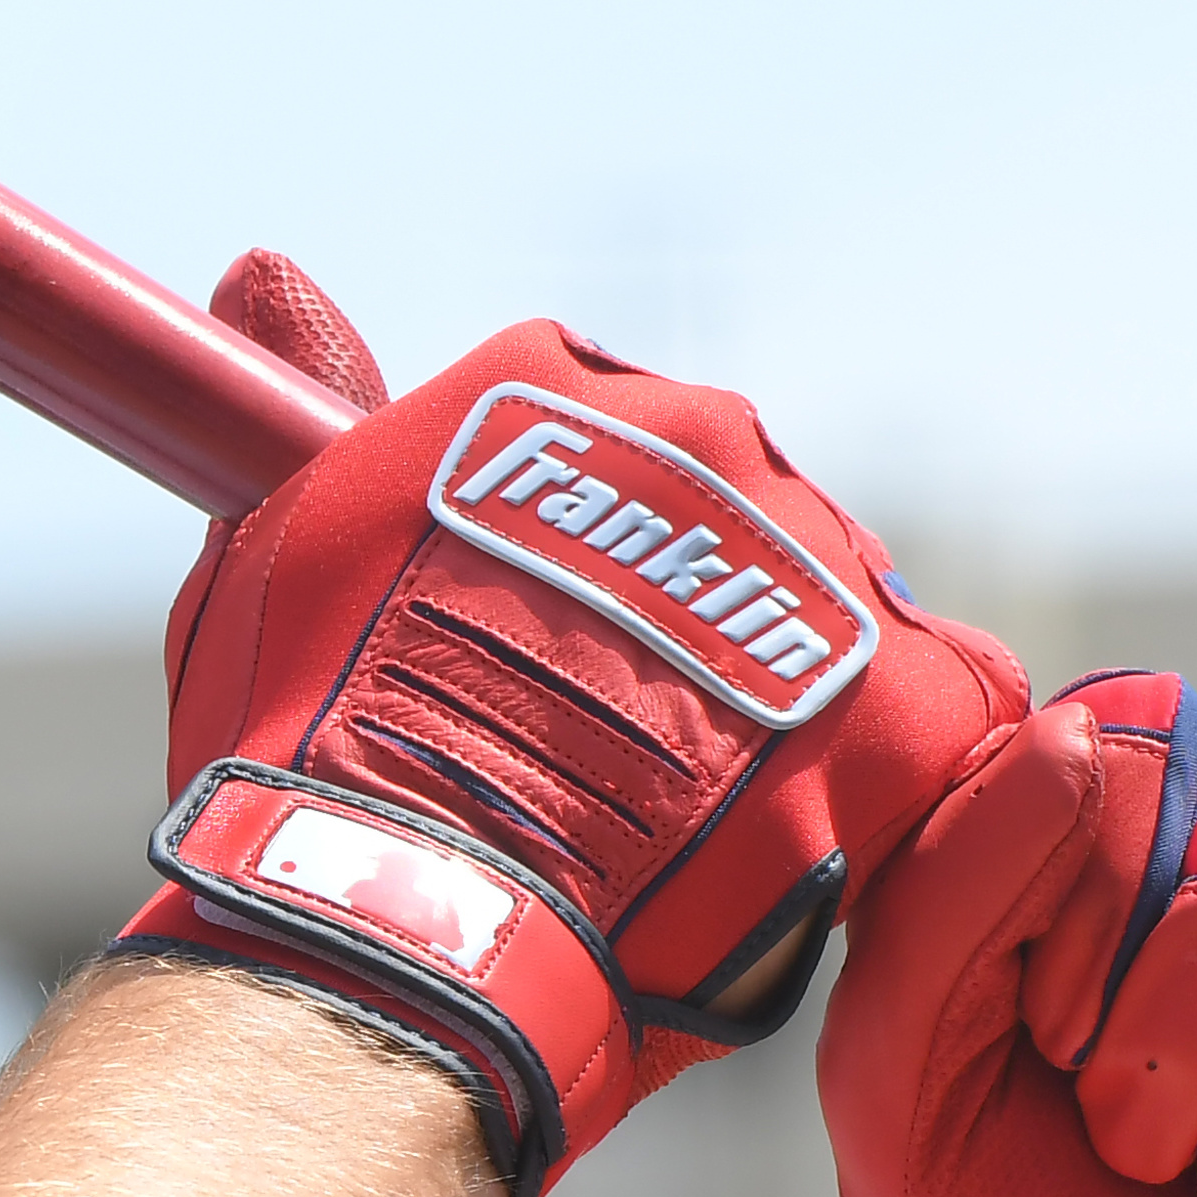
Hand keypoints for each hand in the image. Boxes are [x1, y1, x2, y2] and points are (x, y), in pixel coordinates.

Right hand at [115, 258, 1026, 1196]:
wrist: (410, 917)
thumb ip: (301, 408)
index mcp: (545, 387)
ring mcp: (807, 560)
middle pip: (727, 512)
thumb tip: (260, 279)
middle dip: (688, 620)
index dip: (573, 557)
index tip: (536, 650)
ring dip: (782, 693)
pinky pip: (936, 694)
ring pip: (825, 607)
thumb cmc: (306, 759)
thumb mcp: (274, 553)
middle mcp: (698, 436)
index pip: (599, 434)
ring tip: (694, 816)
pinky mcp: (899, 689)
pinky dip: (884, 761)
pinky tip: (802, 831)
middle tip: (614, 752)